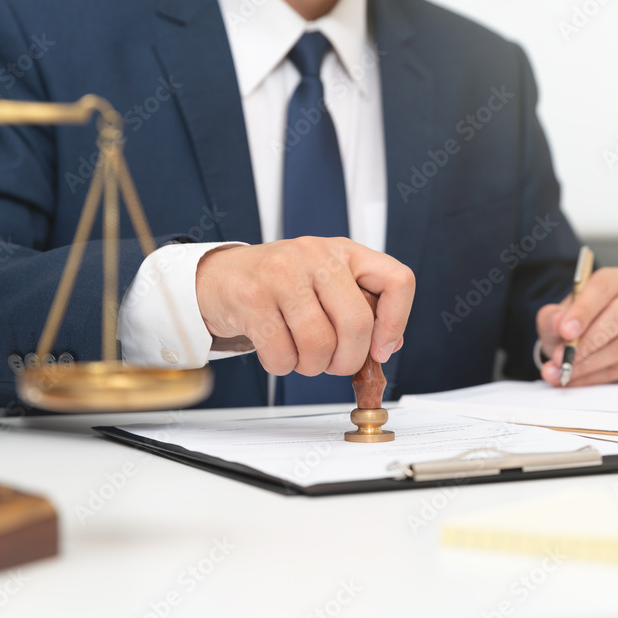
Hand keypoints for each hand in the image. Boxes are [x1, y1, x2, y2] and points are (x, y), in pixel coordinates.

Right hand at [195, 237, 414, 376]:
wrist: (220, 277)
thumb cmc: (281, 285)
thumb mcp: (328, 287)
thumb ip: (362, 311)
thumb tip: (388, 345)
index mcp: (345, 252)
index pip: (398, 281)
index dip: (396, 322)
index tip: (381, 349)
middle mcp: (316, 255)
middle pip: (357, 324)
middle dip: (348, 360)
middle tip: (335, 364)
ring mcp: (282, 273)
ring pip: (319, 344)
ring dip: (313, 366)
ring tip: (302, 356)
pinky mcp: (252, 297)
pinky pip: (282, 354)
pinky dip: (283, 366)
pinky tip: (277, 350)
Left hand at [535, 267, 617, 386]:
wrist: (591, 337)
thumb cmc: (577, 321)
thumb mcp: (556, 315)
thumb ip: (552, 317)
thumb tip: (558, 323)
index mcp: (613, 280)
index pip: (602, 290)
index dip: (583, 311)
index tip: (566, 332)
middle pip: (617, 320)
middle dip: (585, 344)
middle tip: (561, 358)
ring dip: (587, 365)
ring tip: (562, 371)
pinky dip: (594, 378)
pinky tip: (575, 379)